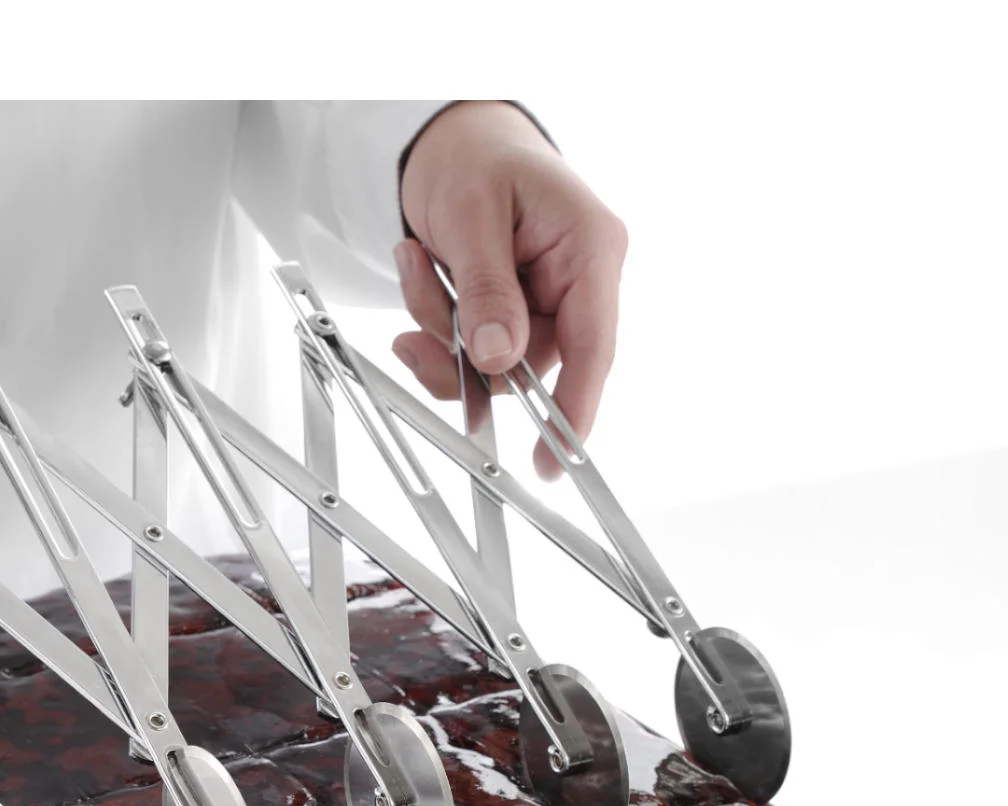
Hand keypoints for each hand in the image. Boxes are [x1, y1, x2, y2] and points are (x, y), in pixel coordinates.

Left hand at [396, 101, 628, 479]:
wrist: (450, 139)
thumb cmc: (474, 157)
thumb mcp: (473, 216)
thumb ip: (488, 290)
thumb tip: (501, 357)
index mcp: (590, 250)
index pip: (593, 348)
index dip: (575, 411)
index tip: (555, 461)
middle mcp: (576, 281)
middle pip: (528, 365)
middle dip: (462, 349)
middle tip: (420, 310)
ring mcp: (545, 301)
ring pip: (491, 363)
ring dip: (440, 329)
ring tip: (417, 261)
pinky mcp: (512, 312)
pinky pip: (472, 350)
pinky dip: (436, 325)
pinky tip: (421, 270)